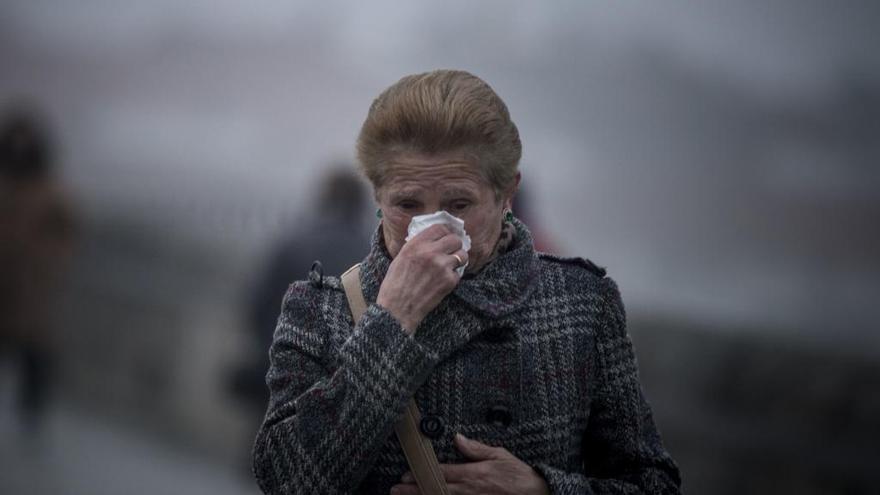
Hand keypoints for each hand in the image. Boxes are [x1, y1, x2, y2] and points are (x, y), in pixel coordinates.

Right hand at [377, 224, 468, 333]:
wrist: (397, 309)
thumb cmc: (395, 284)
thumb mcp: (401, 257)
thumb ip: (417, 245)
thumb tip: (433, 238)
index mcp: (416, 244)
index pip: (440, 228)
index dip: (445, 232)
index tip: (446, 237)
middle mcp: (430, 252)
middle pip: (455, 239)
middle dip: (455, 245)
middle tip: (451, 252)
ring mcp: (441, 266)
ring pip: (462, 255)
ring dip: (458, 260)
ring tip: (450, 266)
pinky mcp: (449, 280)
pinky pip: (459, 273)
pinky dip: (452, 277)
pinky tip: (442, 282)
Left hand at [390, 433, 549, 494]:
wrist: (534, 494)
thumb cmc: (518, 475)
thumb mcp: (499, 455)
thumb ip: (476, 449)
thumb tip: (458, 438)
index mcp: (474, 474)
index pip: (442, 473)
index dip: (421, 474)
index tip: (406, 474)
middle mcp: (470, 491)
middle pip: (436, 490)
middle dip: (414, 490)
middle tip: (396, 489)